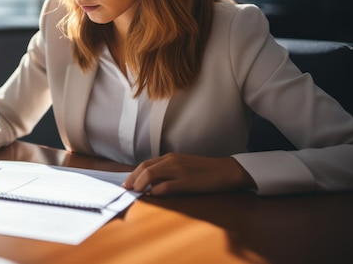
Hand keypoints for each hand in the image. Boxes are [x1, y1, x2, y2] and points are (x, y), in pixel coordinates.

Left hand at [122, 153, 255, 195]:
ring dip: (140, 184)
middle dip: (132, 179)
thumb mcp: (184, 167)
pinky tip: (152, 195)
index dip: (134, 173)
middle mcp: (172, 161)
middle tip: (126, 189)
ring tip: (135, 192)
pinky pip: (166, 186)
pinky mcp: (187, 182)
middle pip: (145, 167)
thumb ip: (168, 172)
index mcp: (171, 157)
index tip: (127, 183)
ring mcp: (179, 170)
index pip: (146, 163)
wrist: (227, 171)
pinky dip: (156, 191)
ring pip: (151, 174)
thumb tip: (152, 184)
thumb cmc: (205, 171)